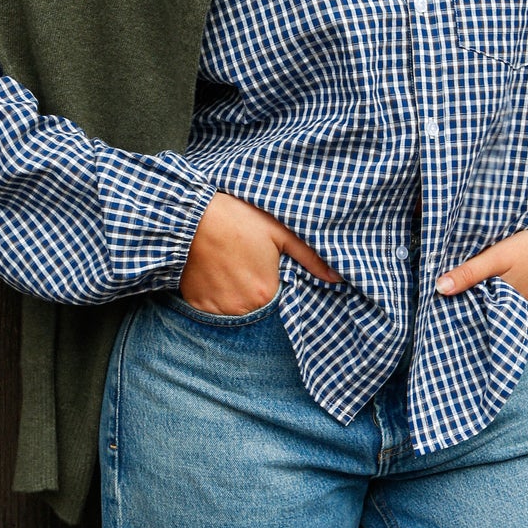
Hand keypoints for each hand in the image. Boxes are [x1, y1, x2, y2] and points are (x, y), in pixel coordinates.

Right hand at [178, 191, 340, 314]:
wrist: (190, 216)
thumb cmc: (238, 219)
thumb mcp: (279, 231)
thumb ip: (310, 257)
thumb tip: (337, 278)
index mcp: (266, 292)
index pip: (281, 302)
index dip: (276, 285)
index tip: (267, 270)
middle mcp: (243, 308)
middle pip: (258, 309)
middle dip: (256, 292)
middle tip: (247, 266)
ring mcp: (218, 309)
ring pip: (235, 311)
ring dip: (237, 296)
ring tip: (231, 268)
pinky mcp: (197, 305)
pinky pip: (212, 310)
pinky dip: (216, 297)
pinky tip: (216, 274)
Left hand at [434, 213, 527, 318]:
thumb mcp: (499, 257)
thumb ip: (470, 273)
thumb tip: (440, 288)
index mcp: (501, 304)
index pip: (470, 319)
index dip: (454, 317)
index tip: (437, 317)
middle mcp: (514, 316)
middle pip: (484, 321)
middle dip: (467, 319)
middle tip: (446, 316)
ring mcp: (527, 316)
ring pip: (499, 319)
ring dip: (485, 314)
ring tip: (465, 308)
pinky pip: (514, 316)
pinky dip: (502, 311)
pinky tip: (494, 301)